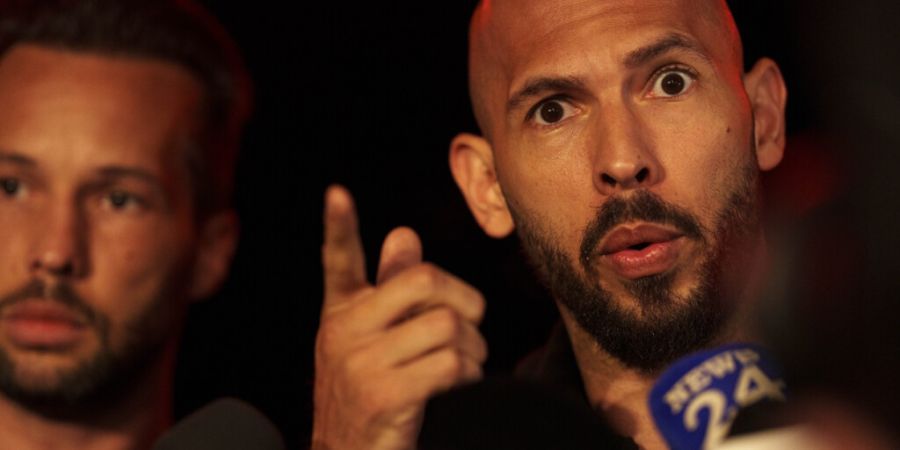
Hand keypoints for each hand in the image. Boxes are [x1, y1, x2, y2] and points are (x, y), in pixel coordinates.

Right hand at [312, 186, 486, 449]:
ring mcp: (360, 364)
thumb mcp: (373, 344)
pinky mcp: (383, 395)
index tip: (337, 192)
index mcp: (340, 315)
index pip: (338, 262)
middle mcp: (344, 333)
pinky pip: (451, 363)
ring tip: (464, 366)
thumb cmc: (371, 399)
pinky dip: (469, 376)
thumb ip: (390, 290)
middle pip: (423, 280)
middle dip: (463, 300)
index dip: (338, 226)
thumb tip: (404, 233)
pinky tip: (459, 389)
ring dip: (473, 348)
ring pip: (446, 325)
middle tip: (470, 324)